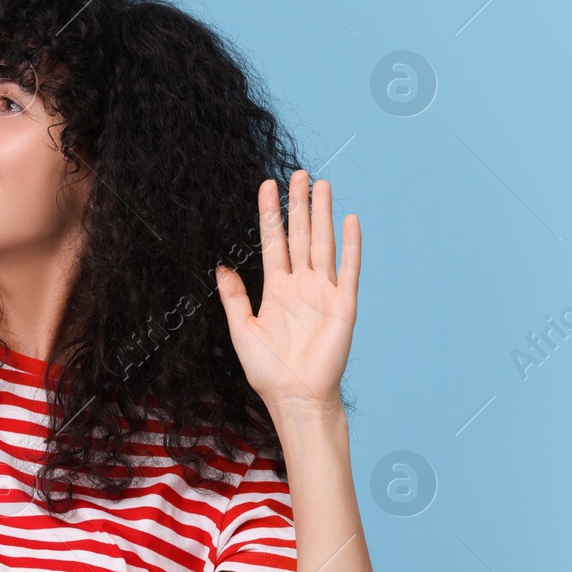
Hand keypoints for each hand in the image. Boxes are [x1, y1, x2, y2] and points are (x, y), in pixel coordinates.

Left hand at [215, 170, 359, 416]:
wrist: (295, 397)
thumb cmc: (268, 370)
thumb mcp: (242, 328)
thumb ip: (234, 296)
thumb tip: (220, 266)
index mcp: (276, 289)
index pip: (273, 241)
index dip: (269, 213)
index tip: (266, 185)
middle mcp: (301, 285)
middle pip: (299, 235)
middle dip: (298, 204)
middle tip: (298, 173)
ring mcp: (324, 292)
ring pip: (322, 244)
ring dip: (323, 214)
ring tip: (322, 185)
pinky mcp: (344, 305)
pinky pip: (348, 269)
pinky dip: (351, 244)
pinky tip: (350, 220)